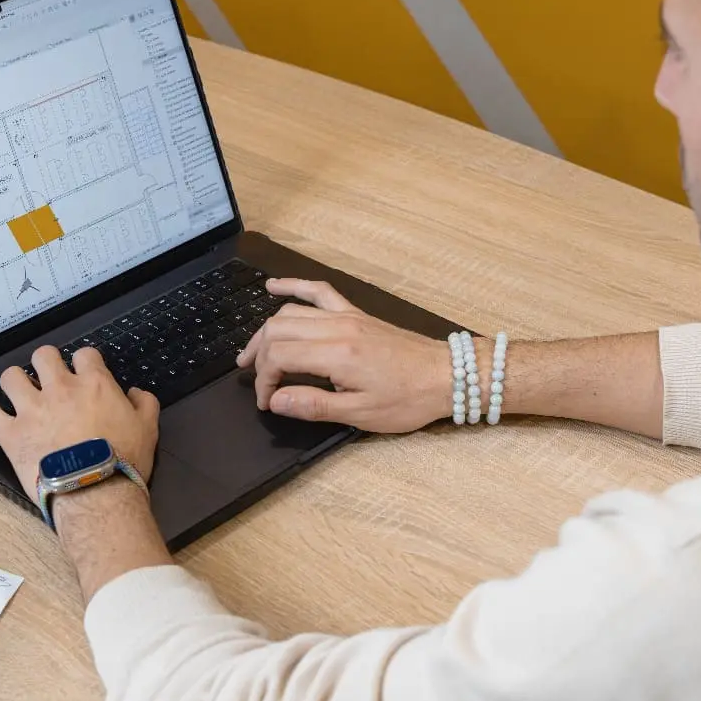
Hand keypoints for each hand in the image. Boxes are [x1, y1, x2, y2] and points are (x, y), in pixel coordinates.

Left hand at [0, 345, 159, 500]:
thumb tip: (135, 392)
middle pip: (43, 355)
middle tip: (49, 381)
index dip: (84, 363)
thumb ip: (144, 403)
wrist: (95, 492)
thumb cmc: (124, 461)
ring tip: (21, 397)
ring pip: (11, 377)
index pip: (84, 354)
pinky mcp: (11, 434)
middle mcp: (60, 389)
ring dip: (16, 384)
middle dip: (46, 364)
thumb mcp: (148, 428)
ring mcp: (32, 409)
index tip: (84, 374)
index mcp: (94, 384)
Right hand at [236, 279, 457, 432]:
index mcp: (338, 355)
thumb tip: (278, 400)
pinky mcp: (355, 313)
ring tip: (253, 352)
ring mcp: (346, 316)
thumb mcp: (361, 414)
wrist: (447, 376)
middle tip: (253, 379)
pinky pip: (318, 292)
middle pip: (278, 331)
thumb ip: (314, 405)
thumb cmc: (409, 398)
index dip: (264, 380)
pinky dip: (294, 287)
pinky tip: (274, 286)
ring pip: (291, 312)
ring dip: (266, 330)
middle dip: (258, 355)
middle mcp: (338, 328)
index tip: (267, 401)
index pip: (279, 357)